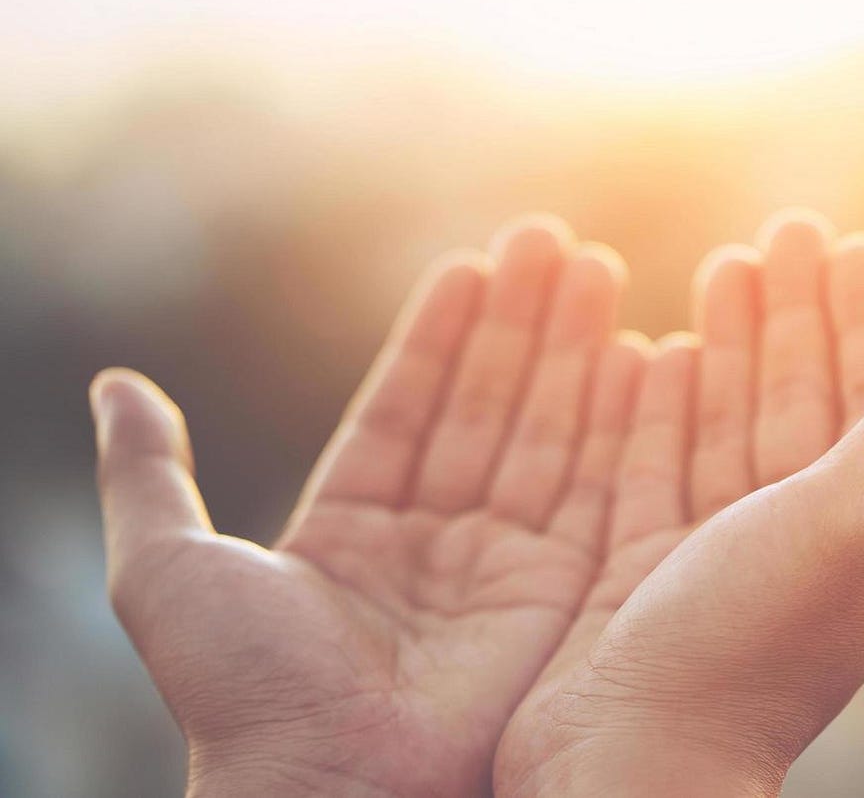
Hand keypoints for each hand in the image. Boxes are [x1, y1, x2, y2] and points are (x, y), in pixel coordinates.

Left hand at [92, 217, 646, 796]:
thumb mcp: (165, 571)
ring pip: (543, 435)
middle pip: (485, 408)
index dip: (438, 337)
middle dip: (519, 325)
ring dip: (570, 351)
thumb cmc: (243, 692)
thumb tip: (114, 383)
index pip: (407, 409)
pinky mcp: (557, 594)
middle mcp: (432, 544)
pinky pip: (589, 489)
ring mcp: (498, 568)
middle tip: (550, 242)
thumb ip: (149, 475)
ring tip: (592, 266)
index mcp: (349, 533)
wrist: (330, 788)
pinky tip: (628, 349)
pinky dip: (609, 420)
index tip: (470, 264)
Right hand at [493, 211, 863, 796]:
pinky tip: (658, 356)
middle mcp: (805, 540)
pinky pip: (663, 462)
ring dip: (732, 347)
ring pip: (732, 423)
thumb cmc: (745, 651)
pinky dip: (666, 406)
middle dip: (794, 314)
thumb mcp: (853, 520)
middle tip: (781, 232)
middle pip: (803, 398)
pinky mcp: (651, 570)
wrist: (625, 773)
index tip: (847, 241)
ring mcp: (725, 556)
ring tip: (720, 269)